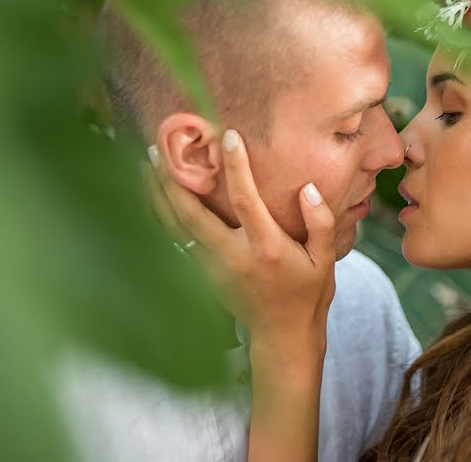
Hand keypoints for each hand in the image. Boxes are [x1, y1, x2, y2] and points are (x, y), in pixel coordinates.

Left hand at [146, 128, 335, 461]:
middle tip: (159, 148)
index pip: (246, 200)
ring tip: (145, 165)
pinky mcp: (202, 275)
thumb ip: (320, 222)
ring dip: (158, 195)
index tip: (228, 135)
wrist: (282, 336)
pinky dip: (160, 217)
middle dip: (174, 180)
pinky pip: (175, 241)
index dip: (237, 167)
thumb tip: (308, 188)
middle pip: (193, 214)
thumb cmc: (307, 293)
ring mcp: (213, 268)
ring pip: (176, 228)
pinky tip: (151, 196)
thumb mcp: (325, 259)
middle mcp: (234, 256)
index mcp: (266, 249)